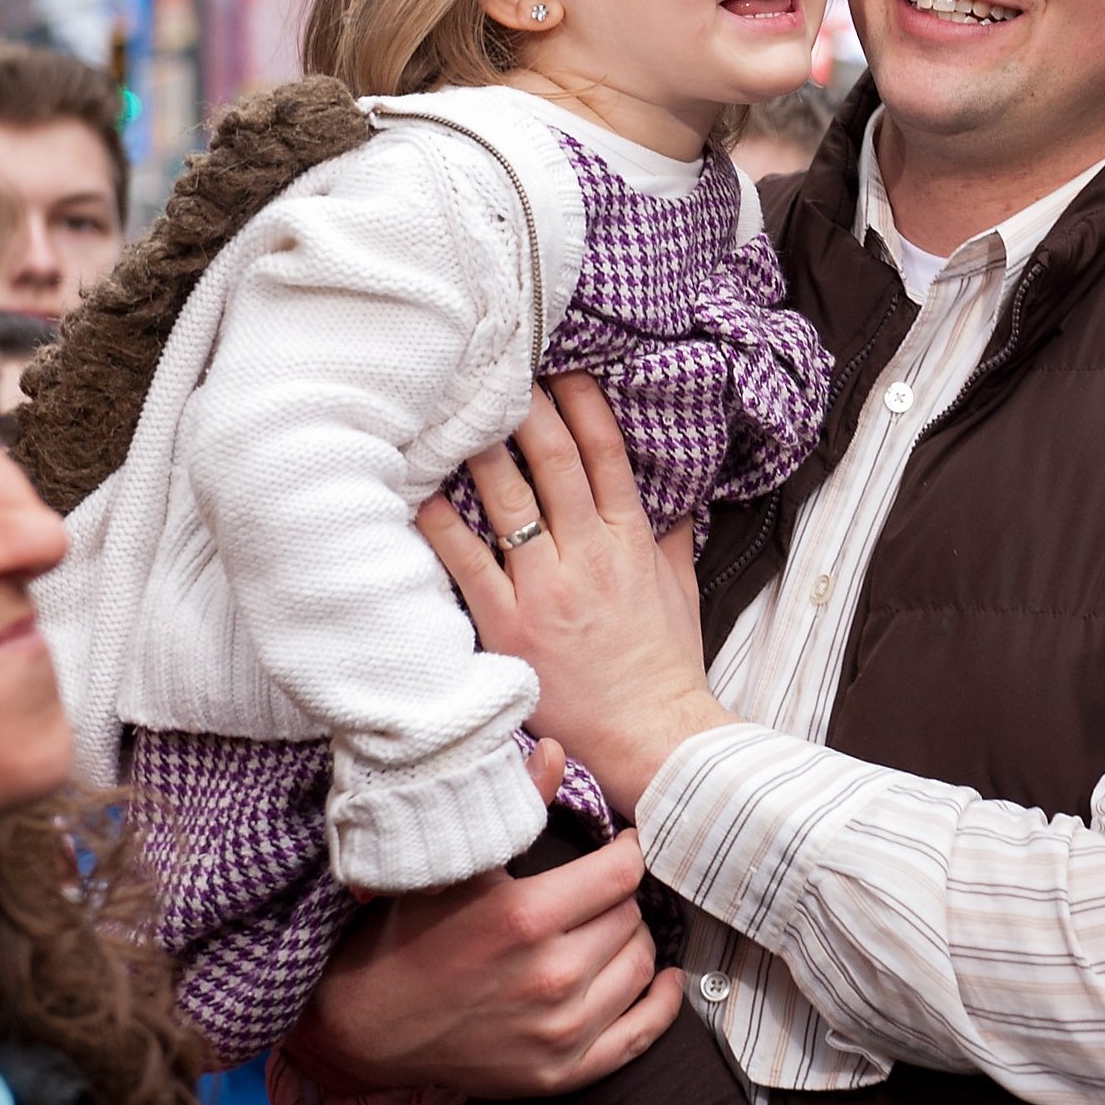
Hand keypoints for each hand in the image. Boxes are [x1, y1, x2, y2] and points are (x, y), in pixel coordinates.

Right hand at [286, 828, 682, 1097]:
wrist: (369, 1025)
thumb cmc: (412, 935)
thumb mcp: (455, 866)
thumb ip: (514, 805)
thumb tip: (558, 749)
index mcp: (526, 916)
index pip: (622, 871)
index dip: (626, 850)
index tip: (619, 844)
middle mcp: (551, 977)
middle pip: (632, 917)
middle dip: (619, 898)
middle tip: (599, 891)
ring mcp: (560, 1032)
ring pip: (642, 966)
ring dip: (633, 942)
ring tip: (608, 928)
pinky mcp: (562, 1073)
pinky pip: (641, 1035)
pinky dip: (662, 1004)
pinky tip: (664, 980)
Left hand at [416, 375, 729, 814]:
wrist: (652, 734)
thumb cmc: (664, 667)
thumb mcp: (682, 592)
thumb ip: (675, 540)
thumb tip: (681, 502)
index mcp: (631, 541)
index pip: (607, 454)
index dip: (583, 404)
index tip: (563, 371)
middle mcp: (588, 554)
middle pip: (554, 461)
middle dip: (526, 408)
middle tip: (498, 374)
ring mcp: (546, 588)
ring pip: (508, 500)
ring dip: (481, 451)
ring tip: (456, 416)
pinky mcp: (509, 625)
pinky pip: (467, 563)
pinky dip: (443, 526)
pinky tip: (422, 497)